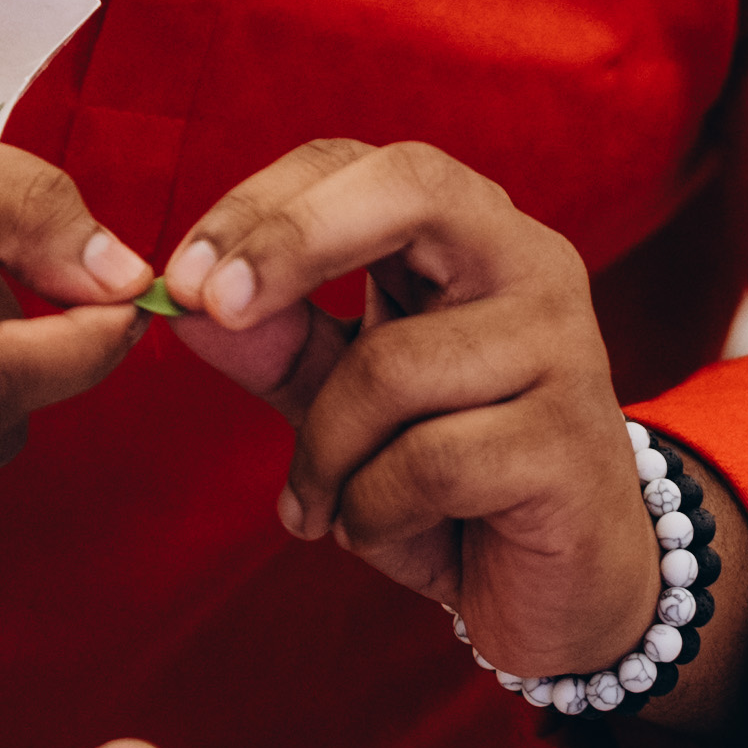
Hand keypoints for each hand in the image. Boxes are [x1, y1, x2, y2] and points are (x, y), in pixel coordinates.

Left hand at [158, 140, 747, 726]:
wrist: (567, 584)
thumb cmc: (451, 480)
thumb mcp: (348, 404)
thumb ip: (280, 348)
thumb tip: (186, 306)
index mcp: (474, 235)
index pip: (364, 164)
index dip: (264, 203)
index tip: (180, 277)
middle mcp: (531, 264)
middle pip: (409, 191)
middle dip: (291, 240)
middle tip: (205, 306)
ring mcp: (561, 348)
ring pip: (390, 366)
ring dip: (323, 453)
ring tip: (322, 502)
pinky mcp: (567, 442)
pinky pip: (424, 463)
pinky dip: (371, 511)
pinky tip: (380, 529)